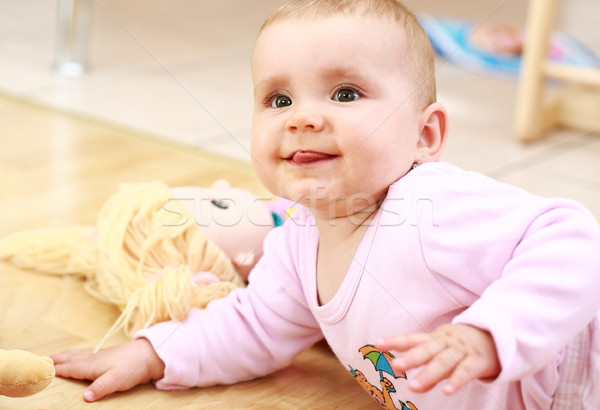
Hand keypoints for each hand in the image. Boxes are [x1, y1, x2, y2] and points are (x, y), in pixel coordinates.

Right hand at [51, 338, 164, 401]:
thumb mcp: (116, 380)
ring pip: (78, 354)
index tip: (41, 371)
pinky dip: (77, 354)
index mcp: (92, 365)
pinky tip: (80, 355)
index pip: (70, 368)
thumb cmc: (132, 367)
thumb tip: (85, 397)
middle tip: (42, 360)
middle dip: (56, 359)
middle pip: (71, 358)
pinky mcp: (108, 354)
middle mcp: (94, 358)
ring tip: (55, 355)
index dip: (56, 370)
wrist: (149, 354)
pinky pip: (86, 353)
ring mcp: (101, 355)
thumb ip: (100, 388)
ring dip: (65, 355)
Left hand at [375, 323, 500, 394]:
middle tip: (396, 366)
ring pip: (444, 362)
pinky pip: (466, 371)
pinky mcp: (478, 361)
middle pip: (427, 350)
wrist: (496, 336)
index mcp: (435, 338)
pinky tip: (447, 391)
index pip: (412, 338)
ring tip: (414, 387)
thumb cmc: (461, 347)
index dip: (395, 340)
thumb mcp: (442, 353)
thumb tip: (412, 386)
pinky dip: (456, 381)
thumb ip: (427, 369)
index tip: (377, 343)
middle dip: (411, 358)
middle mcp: (446, 342)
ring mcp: (462, 351)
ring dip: (428, 374)